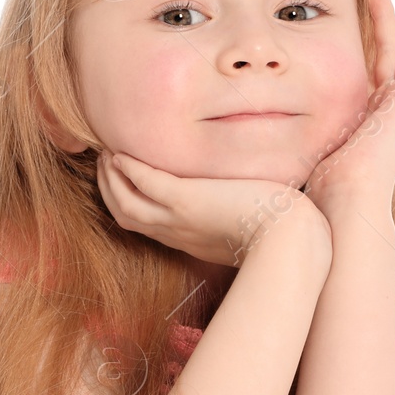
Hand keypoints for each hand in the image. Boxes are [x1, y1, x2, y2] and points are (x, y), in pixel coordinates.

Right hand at [97, 151, 329, 266]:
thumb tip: (241, 201)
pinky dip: (129, 170)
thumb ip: (233, 217)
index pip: (146, 223)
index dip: (128, 202)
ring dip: (111, 178)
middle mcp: (178, 233)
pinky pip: (145, 184)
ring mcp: (179, 219)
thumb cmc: (281, 233)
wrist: (290, 240)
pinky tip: (122, 154)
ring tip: (107, 154)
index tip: (123, 181)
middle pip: (127, 215)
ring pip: (127, 203)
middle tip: (104, 163)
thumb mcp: (248, 227)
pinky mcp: (187, 201)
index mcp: (190, 240)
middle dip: (110, 189)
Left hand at [304, 0, 394, 215]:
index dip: (373, 50)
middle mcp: (388, 110)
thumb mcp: (310, 148)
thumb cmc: (324, 187)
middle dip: (393, 27)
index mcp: (367, 118)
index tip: (372, 30)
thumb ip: (299, 135)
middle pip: (393, 58)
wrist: (348, 198)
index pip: (373, 74)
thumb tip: (259, 142)